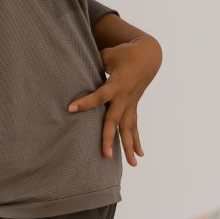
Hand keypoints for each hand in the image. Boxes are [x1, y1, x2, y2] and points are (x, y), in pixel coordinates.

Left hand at [67, 34, 161, 166]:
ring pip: (129, 128)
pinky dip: (136, 141)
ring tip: (133, 164)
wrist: (149, 56)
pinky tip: (139, 156)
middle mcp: (124, 97)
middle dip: (109, 137)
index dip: (85, 102)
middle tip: (105, 155)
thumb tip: (73, 63)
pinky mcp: (133, 107)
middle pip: (115, 120)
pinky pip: (134, 126)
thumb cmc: (124, 53)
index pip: (99, 96)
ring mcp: (130, 104)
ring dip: (129, 147)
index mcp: (116, 84)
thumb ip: (93, 62)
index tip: (70, 108)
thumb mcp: (108, 54)